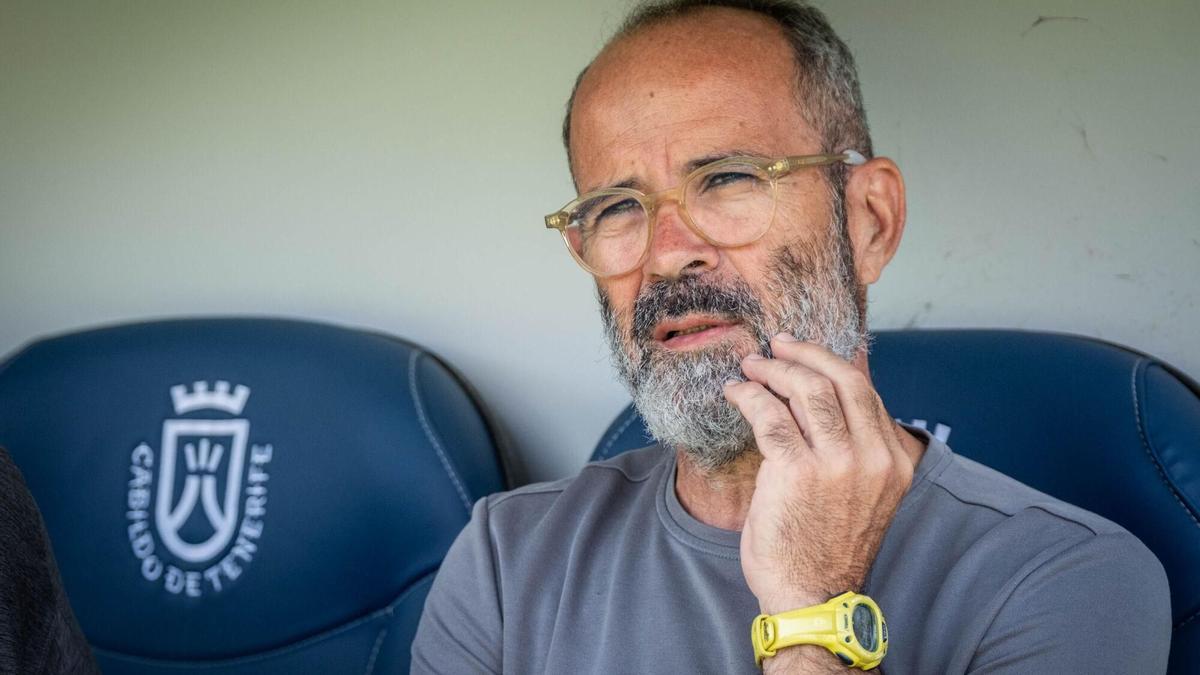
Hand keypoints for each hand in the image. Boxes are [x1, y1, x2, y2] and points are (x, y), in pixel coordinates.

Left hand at [723, 334, 915, 614]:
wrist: (810, 595)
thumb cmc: (826, 546)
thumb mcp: (861, 494)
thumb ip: (854, 448)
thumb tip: (829, 395)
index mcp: (895, 462)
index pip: (866, 393)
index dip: (833, 363)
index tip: (805, 352)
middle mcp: (874, 458)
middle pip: (841, 380)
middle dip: (804, 354)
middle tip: (776, 345)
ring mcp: (838, 463)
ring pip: (805, 390)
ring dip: (772, 371)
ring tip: (750, 367)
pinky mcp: (796, 470)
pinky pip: (769, 415)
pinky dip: (748, 396)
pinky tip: (736, 393)